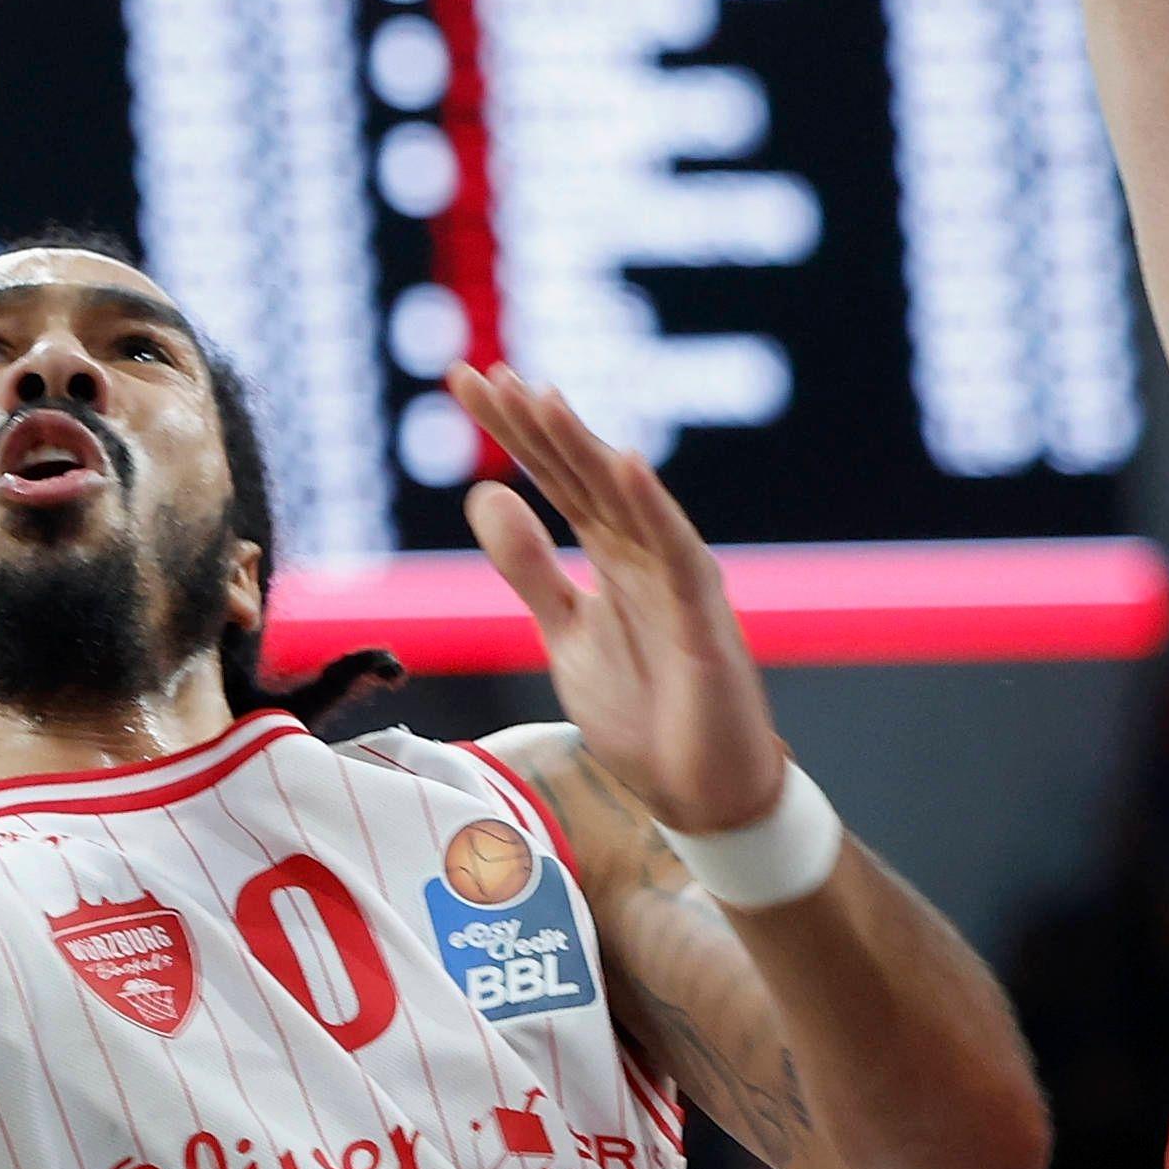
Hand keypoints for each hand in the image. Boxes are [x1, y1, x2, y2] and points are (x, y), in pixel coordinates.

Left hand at [447, 366, 784, 833]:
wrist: (702, 794)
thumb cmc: (646, 714)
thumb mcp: (567, 634)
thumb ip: (530, 569)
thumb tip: (485, 495)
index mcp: (611, 556)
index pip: (553, 479)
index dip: (511, 430)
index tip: (465, 380)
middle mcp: (644, 554)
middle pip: (582, 475)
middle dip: (534, 424)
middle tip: (484, 373)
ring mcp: (676, 582)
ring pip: (625, 501)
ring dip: (586, 448)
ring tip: (543, 398)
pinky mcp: (703, 620)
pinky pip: (678, 555)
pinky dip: (654, 509)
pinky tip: (625, 465)